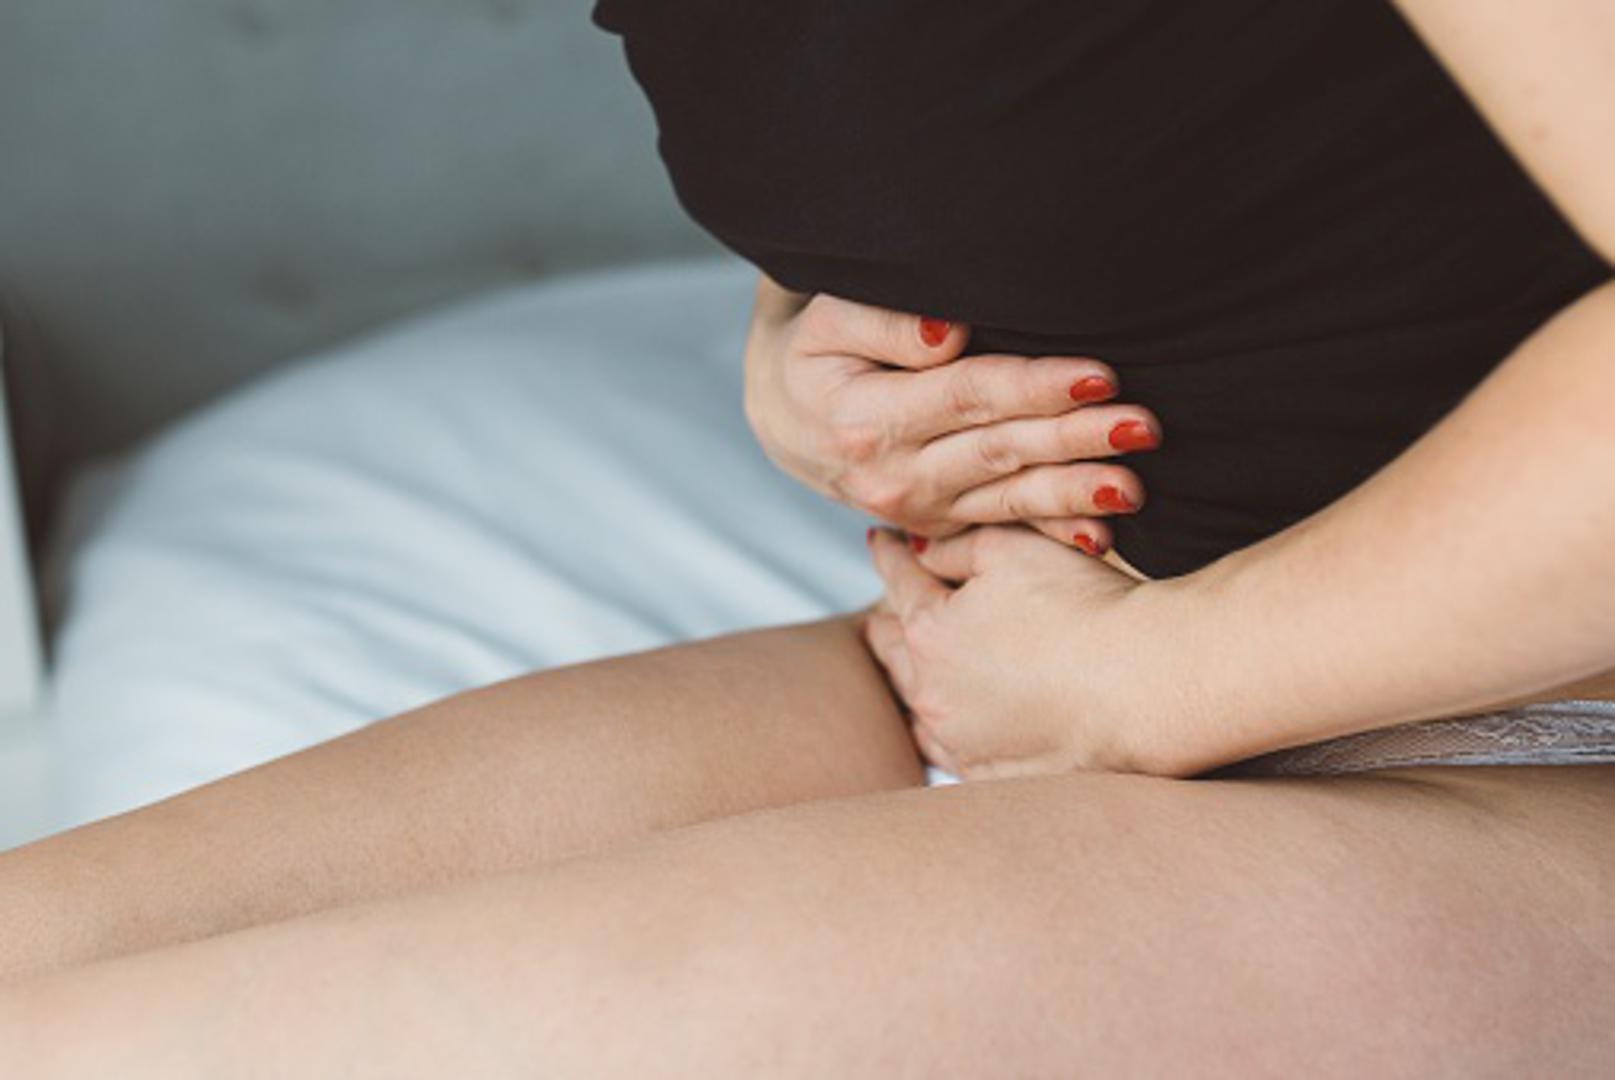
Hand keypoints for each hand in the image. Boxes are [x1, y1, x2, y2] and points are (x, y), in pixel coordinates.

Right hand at [744, 275, 1160, 551]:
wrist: (786, 418)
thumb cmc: (818, 352)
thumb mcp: (827, 320)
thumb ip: (883, 322)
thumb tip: (947, 332)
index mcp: (867, 419)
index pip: (968, 396)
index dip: (1034, 386)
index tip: (1098, 373)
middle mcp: (892, 475)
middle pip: (1000, 451)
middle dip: (1075, 440)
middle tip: (1143, 427)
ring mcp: (918, 508)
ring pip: (1009, 498)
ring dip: (1075, 493)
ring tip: (1136, 487)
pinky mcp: (938, 524)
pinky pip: (1003, 529)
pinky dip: (1052, 533)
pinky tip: (1101, 537)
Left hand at [863, 525, 1178, 779]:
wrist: (1146, 684)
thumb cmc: (1085, 608)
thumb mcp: (1011, 550)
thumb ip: (956, 549)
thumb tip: (923, 554)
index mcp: (929, 631)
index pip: (898, 581)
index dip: (890, 556)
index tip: (882, 543)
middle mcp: (932, 692)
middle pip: (894, 650)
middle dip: (887, 625)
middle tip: (879, 614)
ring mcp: (961, 741)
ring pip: (917, 707)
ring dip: (912, 682)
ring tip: (908, 669)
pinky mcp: (993, 776)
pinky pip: (950, 752)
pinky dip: (943, 732)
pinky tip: (947, 725)